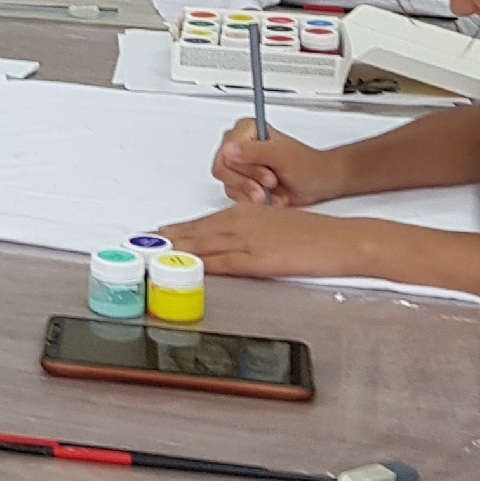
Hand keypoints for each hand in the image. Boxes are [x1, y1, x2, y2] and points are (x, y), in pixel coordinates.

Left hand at [158, 203, 374, 279]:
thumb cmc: (313, 234)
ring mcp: (248, 240)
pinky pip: (222, 262)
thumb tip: (225, 245)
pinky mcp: (258, 258)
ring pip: (202, 245)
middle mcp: (241, 222)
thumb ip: (246, 233)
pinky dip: (201, 264)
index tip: (154, 236)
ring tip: (150, 256)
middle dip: (166, 240)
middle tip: (138, 245)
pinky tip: (186, 267)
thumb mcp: (273, 225)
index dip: (175, 231)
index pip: (201, 223)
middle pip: (195, 232)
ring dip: (175, 251)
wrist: (341, 240)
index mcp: (244, 213)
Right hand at [205, 122, 345, 206]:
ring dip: (253, 194)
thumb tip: (229, 150)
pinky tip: (270, 197)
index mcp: (245, 129)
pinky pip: (235, 196)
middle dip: (249, 184)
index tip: (268, 177)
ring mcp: (240, 165)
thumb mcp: (280, 156)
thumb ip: (253, 151)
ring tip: (273, 193)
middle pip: (224, 170)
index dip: (245, 170)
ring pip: (229, 185)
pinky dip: (254, 201)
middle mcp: (239, 145)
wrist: (319, 182)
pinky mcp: (243, 181)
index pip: (225, 153)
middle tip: (271, 185)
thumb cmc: (307, 166)